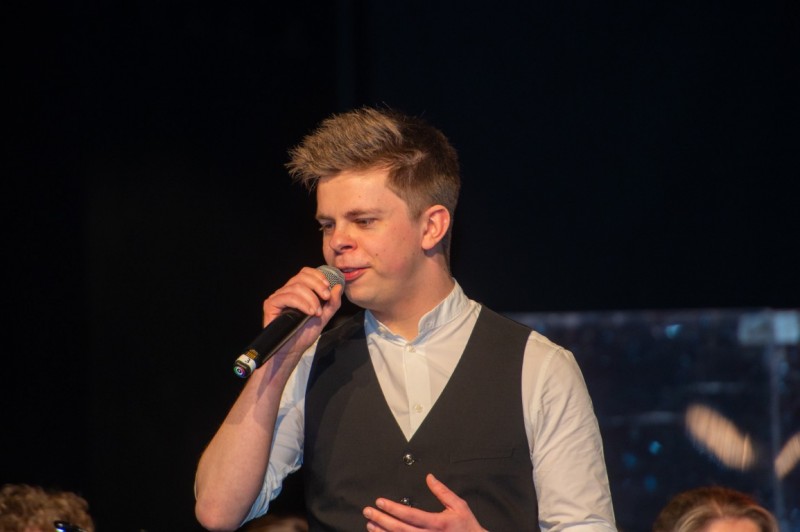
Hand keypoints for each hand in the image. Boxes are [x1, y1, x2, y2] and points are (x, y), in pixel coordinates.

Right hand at [260, 267, 342, 366]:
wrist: (293, 350)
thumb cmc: (304, 334)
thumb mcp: (323, 316)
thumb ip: (332, 303)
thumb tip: (338, 287)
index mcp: (298, 291)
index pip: (306, 273)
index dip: (318, 276)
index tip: (328, 287)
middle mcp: (286, 291)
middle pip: (301, 277)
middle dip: (317, 285)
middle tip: (326, 297)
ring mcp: (278, 297)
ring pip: (296, 287)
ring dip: (311, 298)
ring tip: (316, 312)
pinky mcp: (271, 304)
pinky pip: (287, 297)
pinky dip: (301, 303)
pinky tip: (309, 312)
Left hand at [362, 474, 485, 531]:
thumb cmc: (466, 526)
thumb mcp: (458, 506)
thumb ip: (442, 492)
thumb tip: (429, 477)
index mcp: (437, 523)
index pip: (410, 515)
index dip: (393, 508)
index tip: (379, 501)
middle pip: (399, 529)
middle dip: (381, 519)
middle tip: (367, 511)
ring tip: (369, 524)